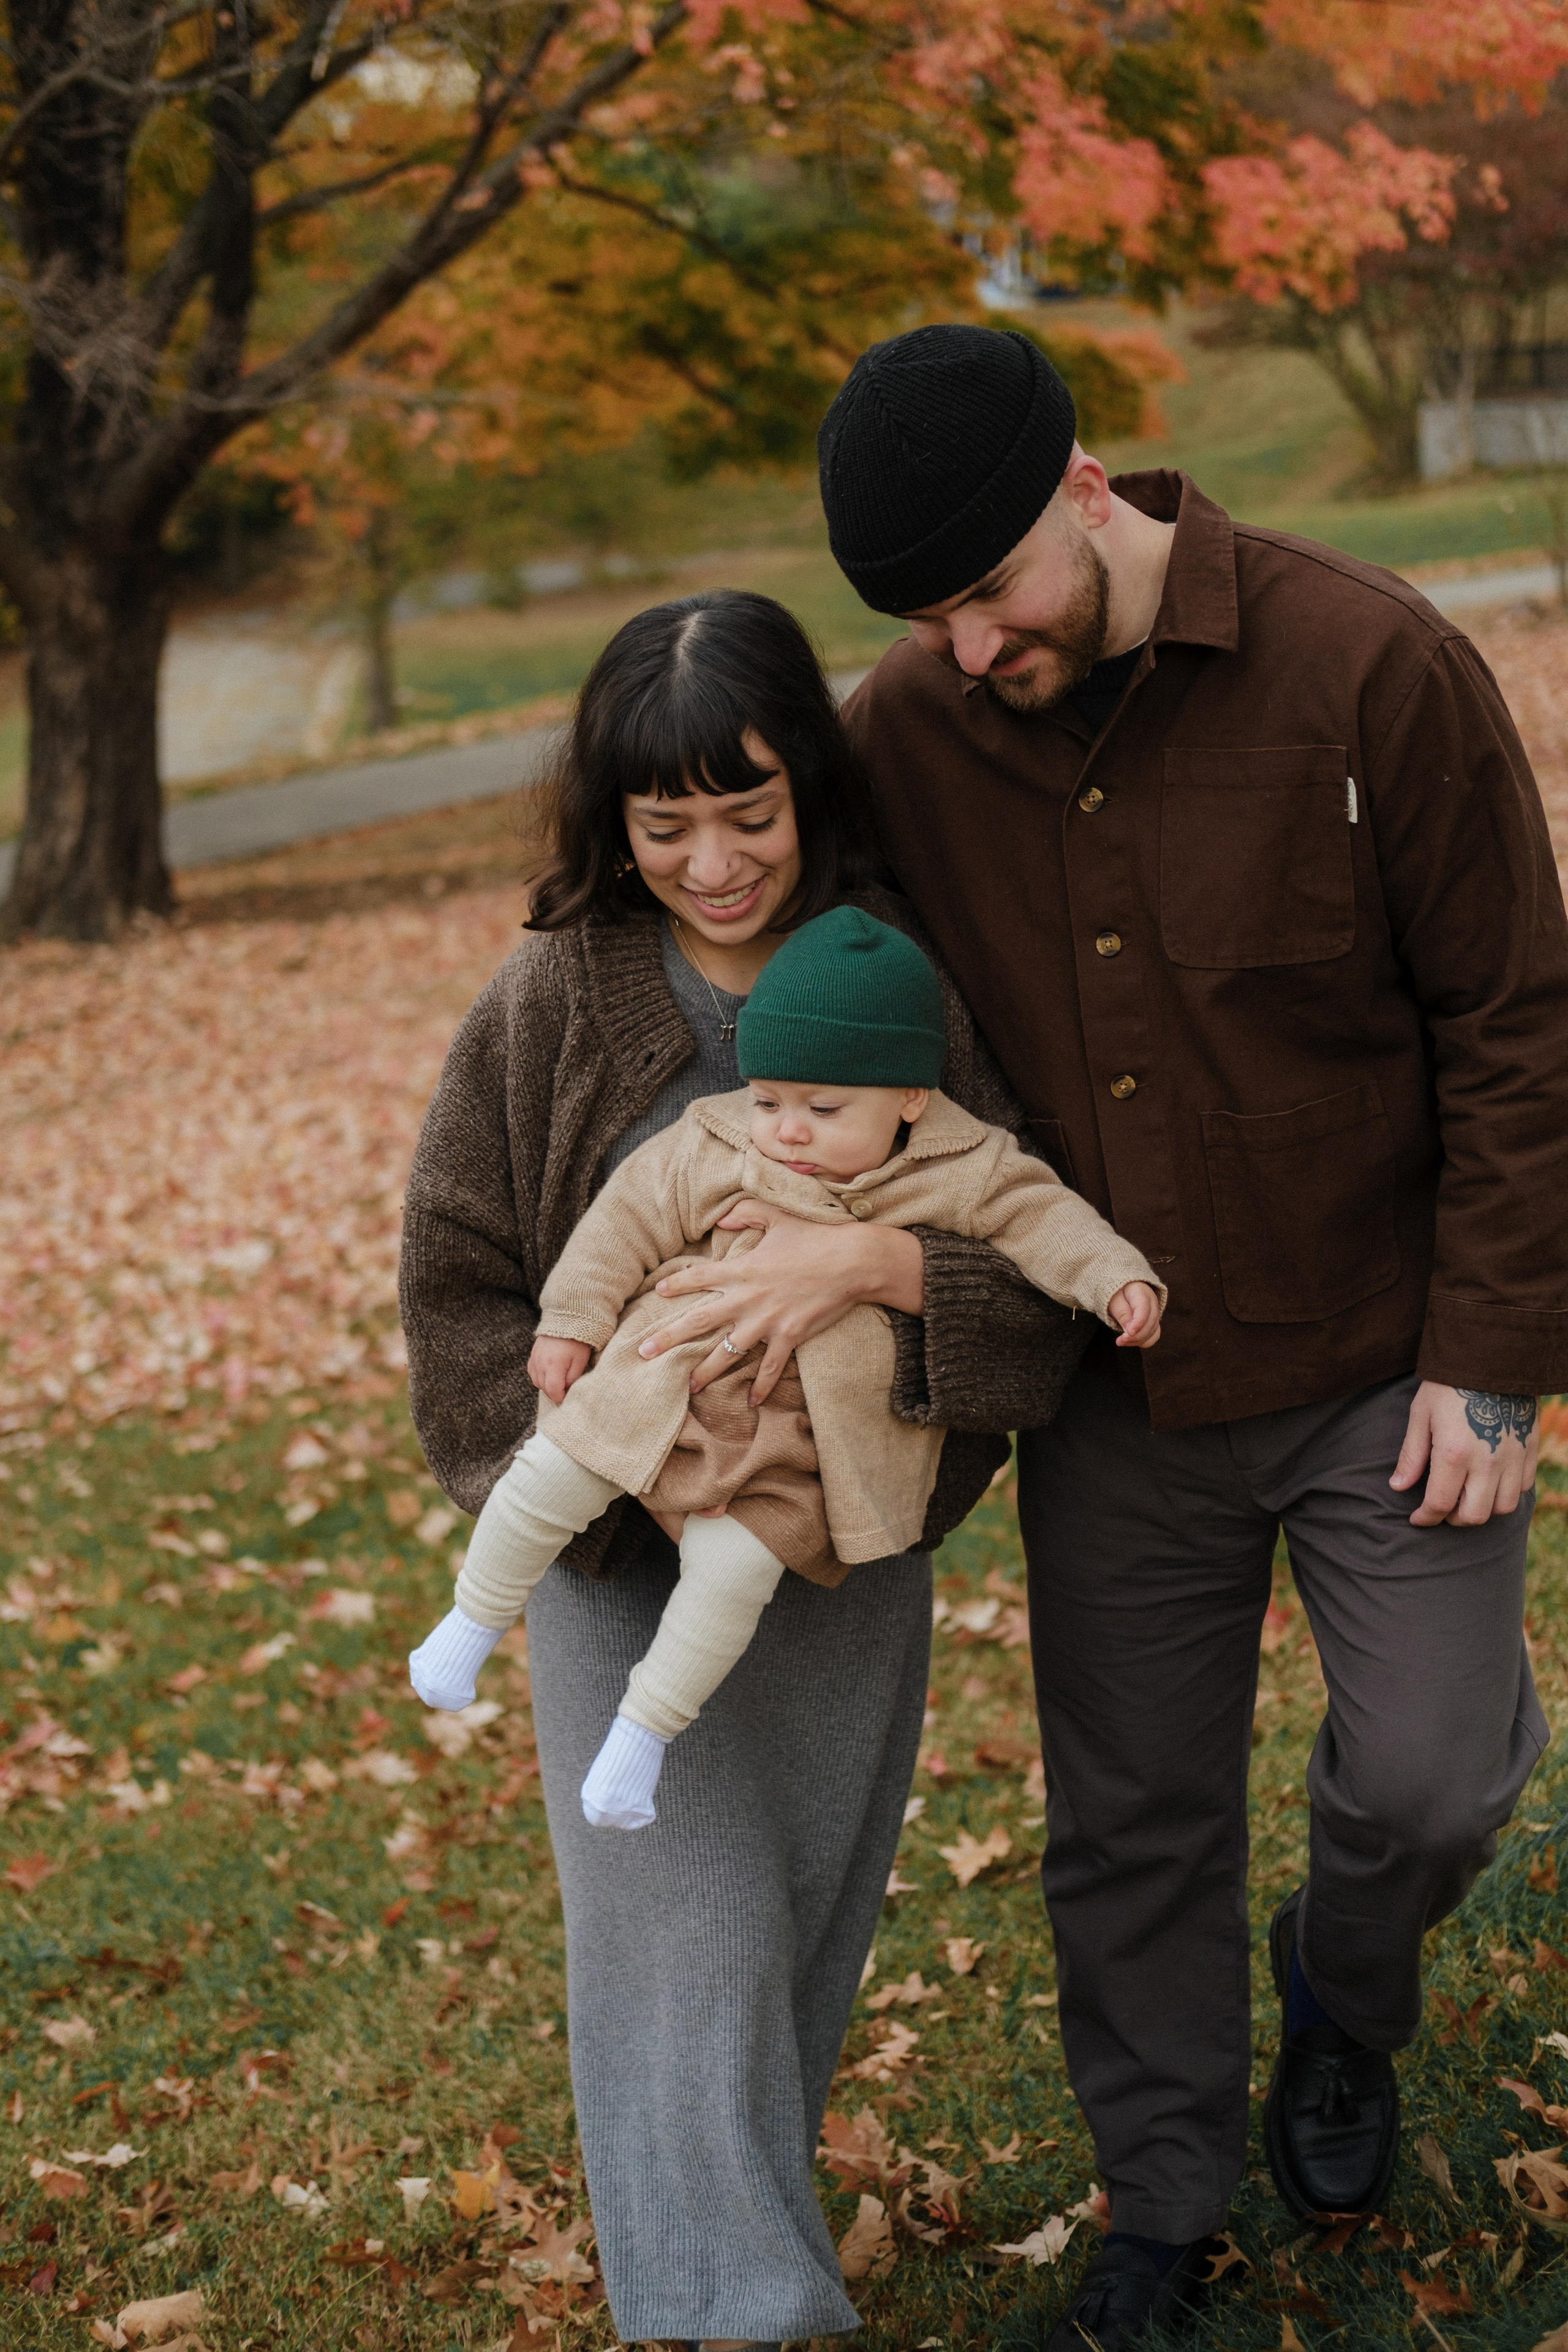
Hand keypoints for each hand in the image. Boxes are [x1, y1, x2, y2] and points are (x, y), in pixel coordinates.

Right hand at [528, 1335, 592, 1405]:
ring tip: (559, 1382)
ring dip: (547, 1386)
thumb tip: (566, 1390)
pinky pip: (532, 1373)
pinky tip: (549, 1374)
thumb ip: (573, 1378)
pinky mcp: (532, 1355)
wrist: (566, 1320)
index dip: (561, 1397)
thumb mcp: (580, 1361)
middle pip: (543, 1388)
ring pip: (536, 1382)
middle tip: (566, 1389)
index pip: (552, 1391)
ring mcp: (534, 1359)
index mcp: (553, 1365)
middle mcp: (540, 1363)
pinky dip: (540, 1377)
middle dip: (555, 1392)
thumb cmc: (576, 1341)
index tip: (568, 1396)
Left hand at [637, 1200, 924, 1405]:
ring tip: (687, 1387)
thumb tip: (721, 1216)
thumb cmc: (817, 1236)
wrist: (852, 1261)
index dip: (677, 1285)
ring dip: (705, 1372)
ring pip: (727, 1353)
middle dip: (668, 1338)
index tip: (658, 1292)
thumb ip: (747, 1214)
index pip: (700, 1278)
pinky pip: (769, 1368)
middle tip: (643, 1353)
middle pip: (699, 1321)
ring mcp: (767, 1321)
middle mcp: (748, 1298)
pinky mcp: (790, 1337)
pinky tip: (751, 1404)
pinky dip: (760, 1387)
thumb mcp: (779, 1217)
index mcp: (743, 1268)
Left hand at [1108, 1280, 1161, 1349]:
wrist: (1123, 1289)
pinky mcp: (1154, 1323)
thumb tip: (1130, 1331)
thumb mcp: (1114, 1300)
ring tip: (1121, 1341)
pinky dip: (1142, 1341)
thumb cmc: (1117, 1294)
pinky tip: (1130, 1342)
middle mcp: (1153, 1303)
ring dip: (1137, 1340)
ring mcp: (1155, 1313)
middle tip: (1119, 1341)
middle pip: (1150, 1323)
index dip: (1138, 1323)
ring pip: (1152, 1332)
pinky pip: (1153, 1336)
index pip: (1144, 1309)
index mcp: (1142, 1292)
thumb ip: (1122, 1314)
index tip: (1128, 1333)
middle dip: (1135, 1336)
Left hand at [1390, 1381, 1538, 1526]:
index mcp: (1454, 1453)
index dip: (1425, 1518)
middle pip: (1473, 1516)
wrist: (1491, 1356)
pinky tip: (1489, 1482)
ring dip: (1482, 1510)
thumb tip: (1398, 1487)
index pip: (1439, 1504)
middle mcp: (1487, 1462)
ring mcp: (1513, 1458)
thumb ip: (1412, 1455)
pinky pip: (1522, 1488)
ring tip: (1466, 1497)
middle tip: (1440, 1509)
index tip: (1416, 1518)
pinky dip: (1505, 1493)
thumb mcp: (1421, 1415)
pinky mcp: (1530, 1450)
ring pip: (1502, 1508)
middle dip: (1452, 1519)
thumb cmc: (1448, 1384)